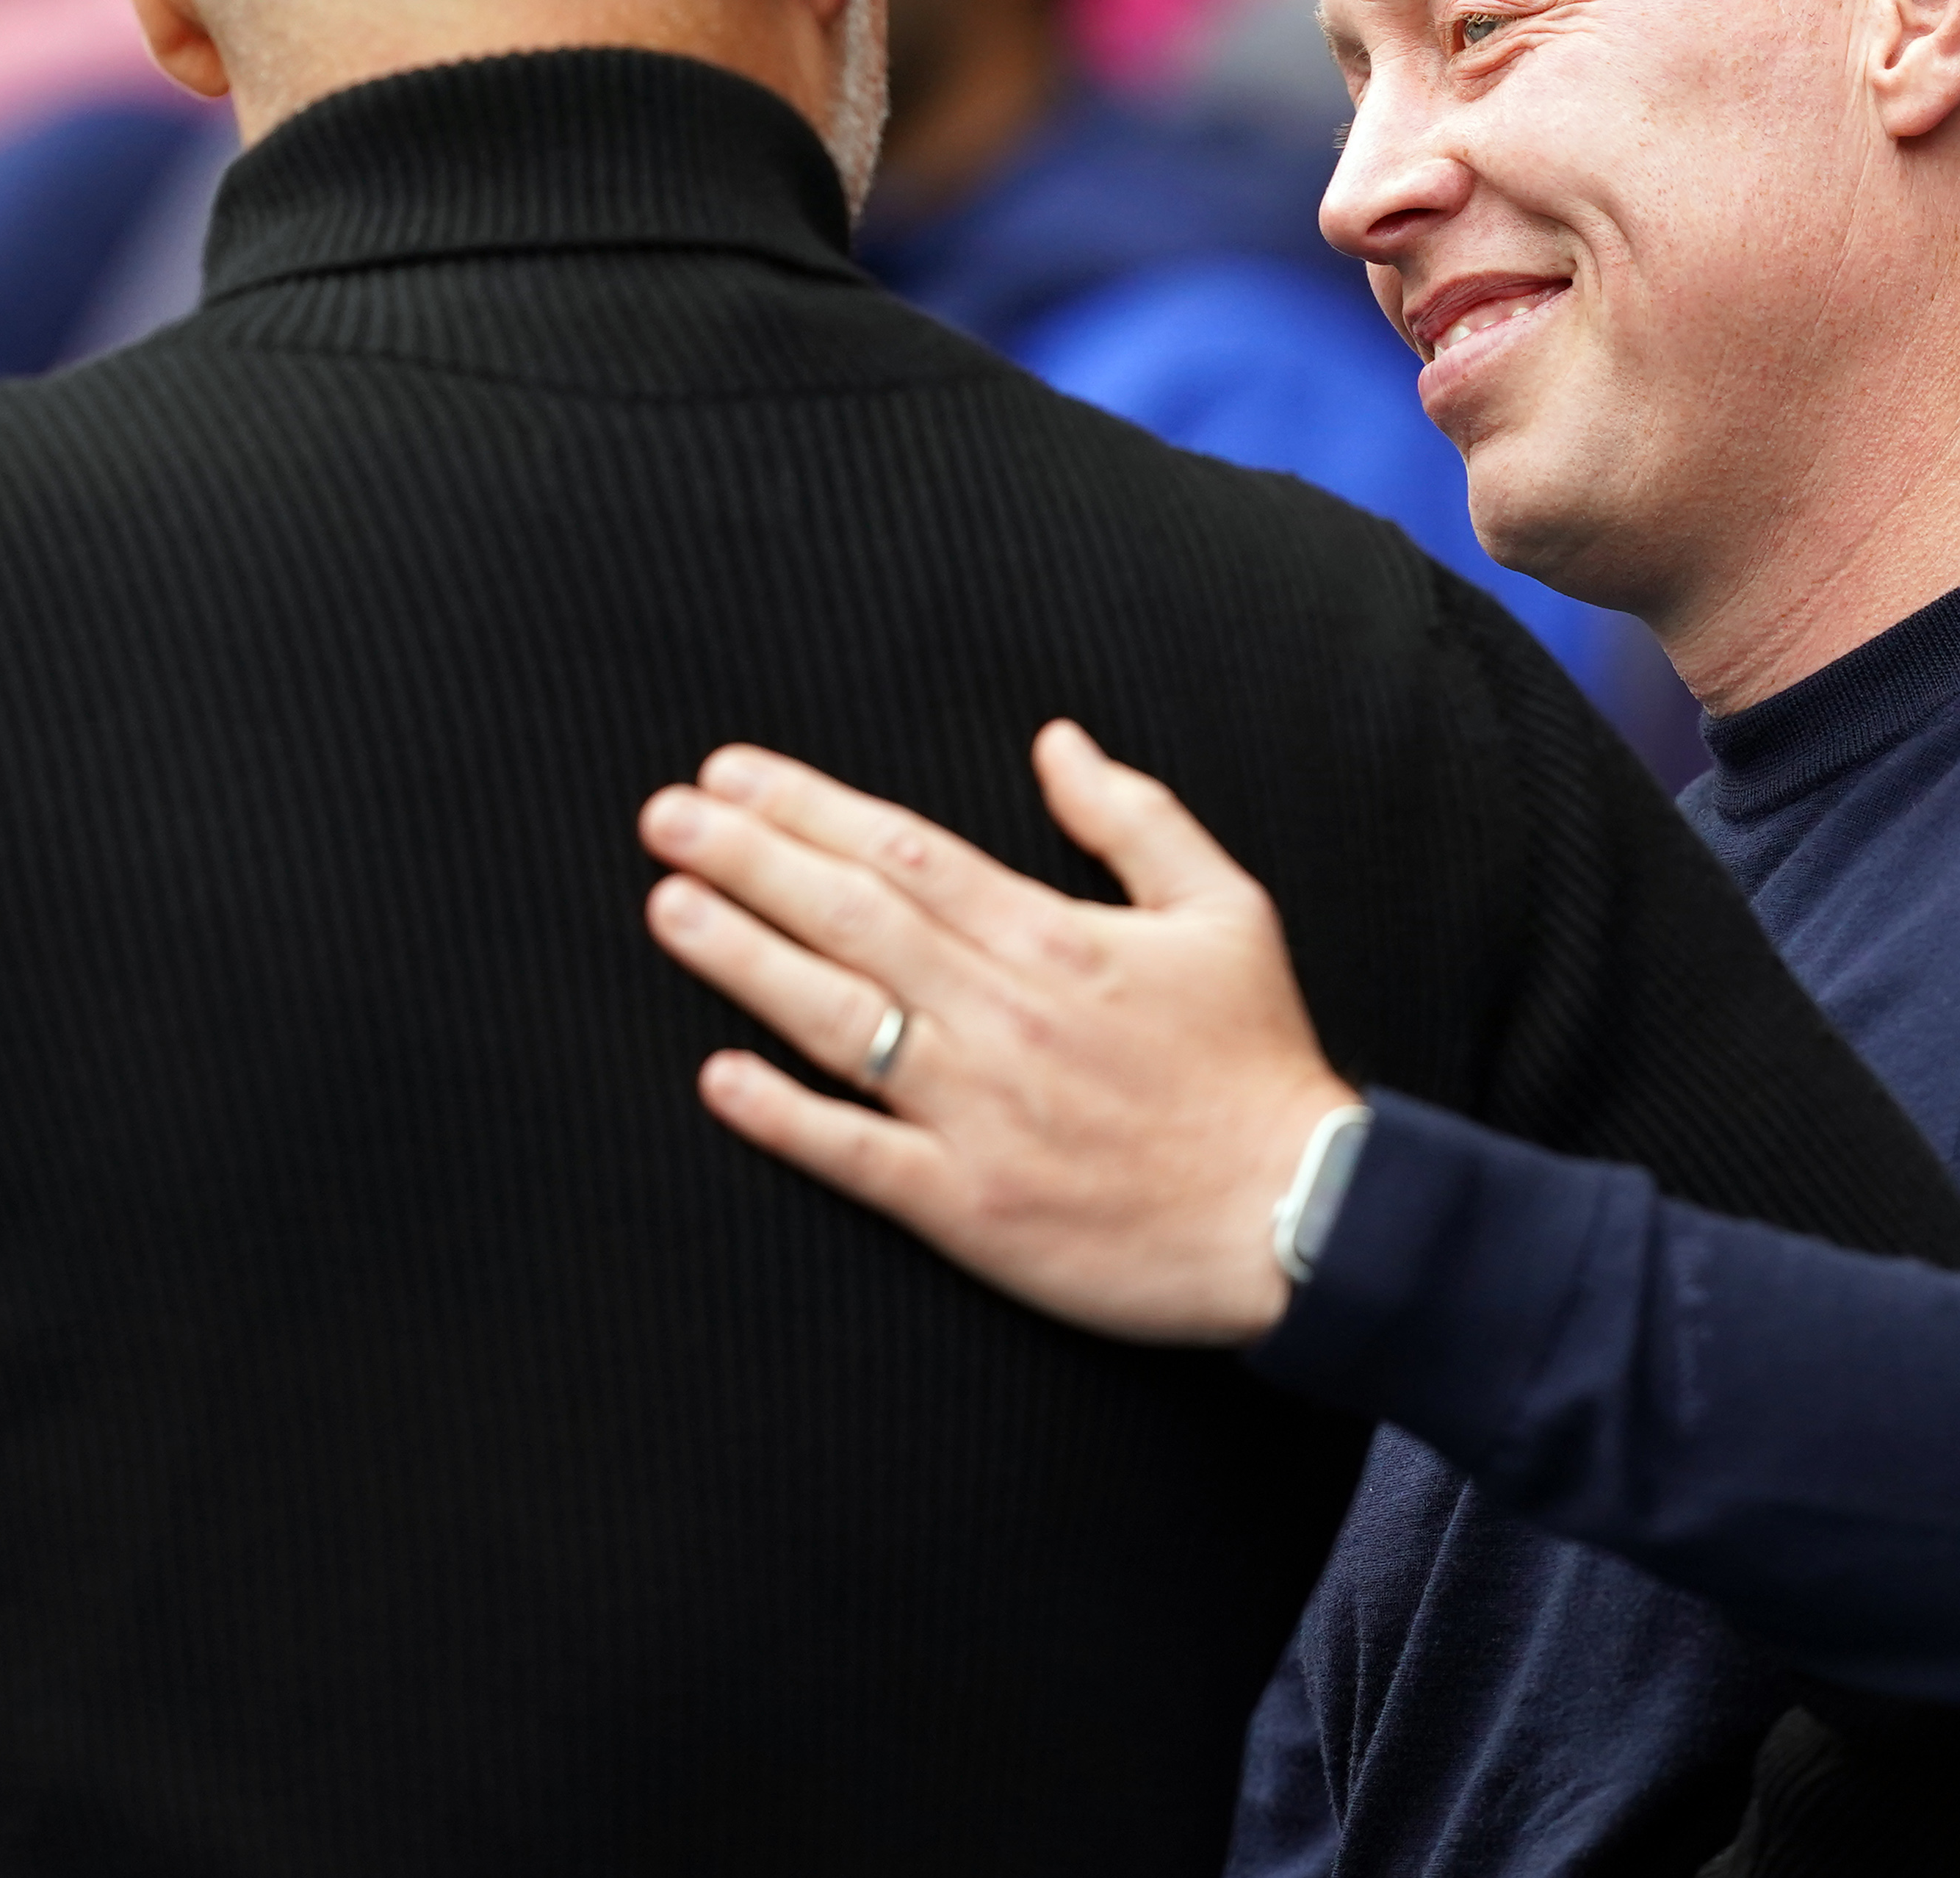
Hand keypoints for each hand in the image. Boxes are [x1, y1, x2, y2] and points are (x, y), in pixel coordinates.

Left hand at [636, 722, 1359, 1347]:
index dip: (807, 808)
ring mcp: (978, 1112)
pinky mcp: (968, 1205)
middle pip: (850, 916)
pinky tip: (718, 1080)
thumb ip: (1132, 816)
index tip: (732, 777)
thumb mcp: (1224, 908)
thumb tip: (1056, 742)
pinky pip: (855, 1154)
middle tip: (663, 817)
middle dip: (747, 858)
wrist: (1296, 1217)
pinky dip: (782, 1116)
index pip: (903, 850)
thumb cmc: (1258, 1063)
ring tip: (669, 909)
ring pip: (837, 1019)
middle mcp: (1001, 1013)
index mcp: (1053, 936)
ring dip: (743, 960)